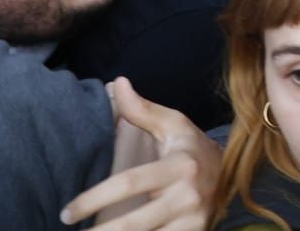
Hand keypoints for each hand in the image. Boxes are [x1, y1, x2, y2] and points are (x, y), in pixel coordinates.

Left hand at [60, 77, 221, 229]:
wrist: (232, 174)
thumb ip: (142, 109)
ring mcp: (192, 219)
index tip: (68, 212)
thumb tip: (118, 83)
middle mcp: (188, 195)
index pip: (129, 183)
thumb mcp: (173, 124)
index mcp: (179, 165)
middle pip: (134, 222)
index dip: (94, 199)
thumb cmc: (192, 147)